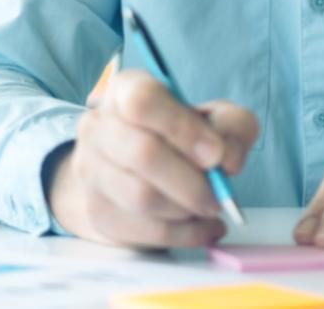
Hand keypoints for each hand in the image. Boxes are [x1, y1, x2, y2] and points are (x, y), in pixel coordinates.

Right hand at [48, 68, 258, 248]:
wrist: (144, 172)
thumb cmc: (183, 137)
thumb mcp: (217, 119)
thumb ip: (232, 127)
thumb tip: (226, 160)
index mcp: (125, 89)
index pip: (142, 101)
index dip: (182, 128)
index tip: (214, 154)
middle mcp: (99, 126)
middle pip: (143, 154)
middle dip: (192, 182)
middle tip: (219, 196)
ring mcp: (91, 171)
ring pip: (142, 197)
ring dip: (187, 209)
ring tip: (209, 207)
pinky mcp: (98, 212)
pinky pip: (145, 230)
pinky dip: (185, 234)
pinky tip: (204, 228)